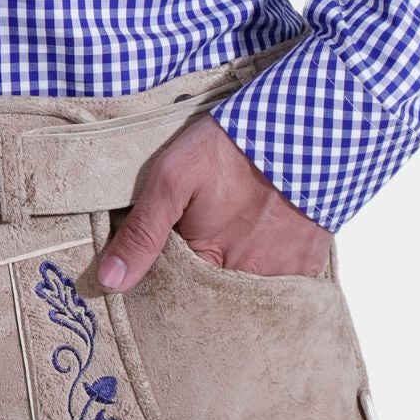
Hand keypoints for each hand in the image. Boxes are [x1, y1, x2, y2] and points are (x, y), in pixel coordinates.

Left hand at [97, 114, 331, 288]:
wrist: (304, 124)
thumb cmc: (233, 148)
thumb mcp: (172, 178)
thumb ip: (141, 232)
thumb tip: (109, 282)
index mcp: (211, 264)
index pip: (176, 292)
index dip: (163, 274)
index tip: (161, 253)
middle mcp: (250, 281)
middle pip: (214, 296)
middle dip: (202, 277)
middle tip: (203, 236)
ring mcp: (285, 276)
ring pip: (248, 292)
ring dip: (235, 272)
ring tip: (233, 235)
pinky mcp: (310, 265)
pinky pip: (283, 283)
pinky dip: (270, 266)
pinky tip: (262, 239)